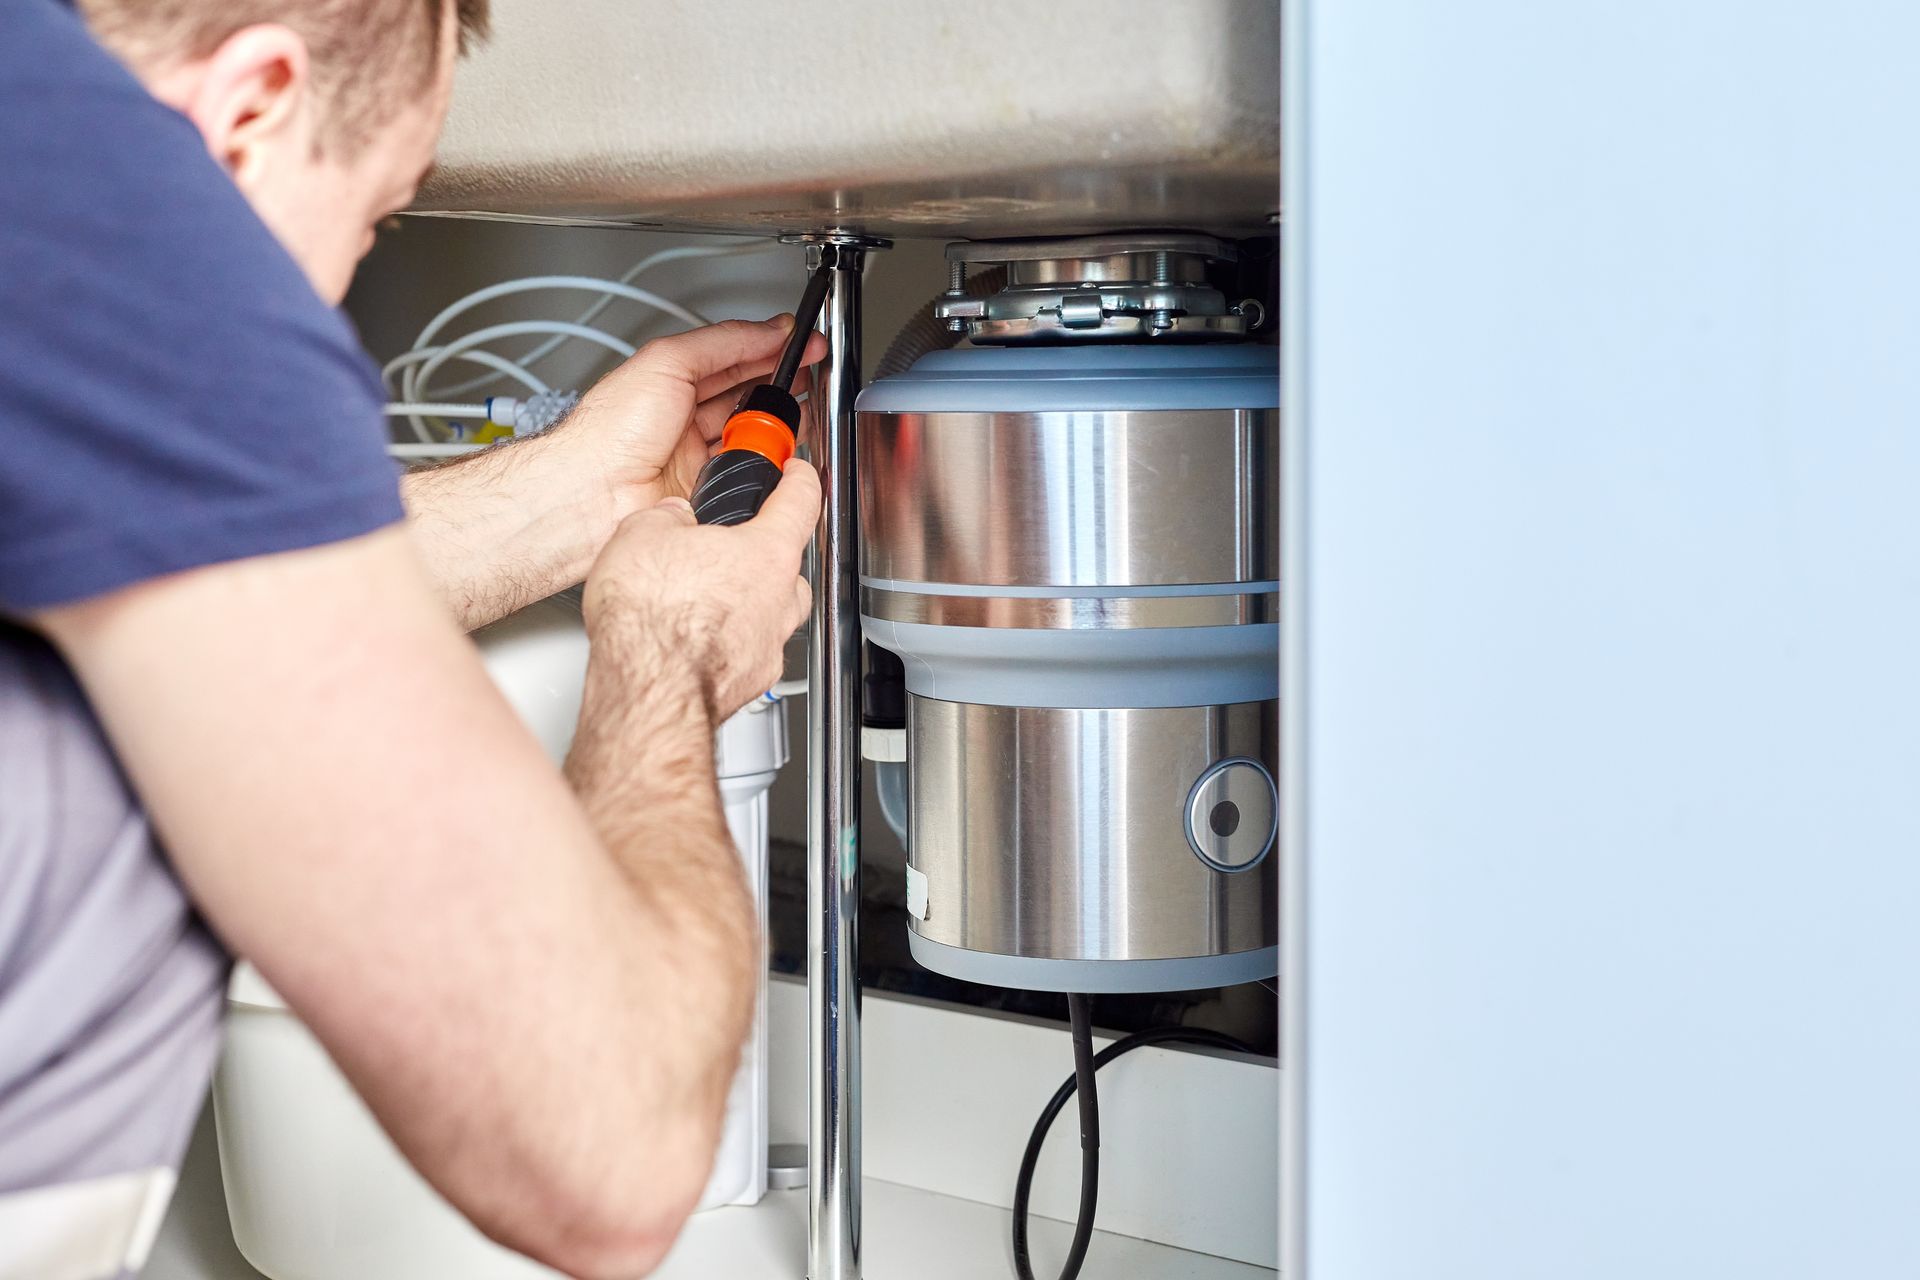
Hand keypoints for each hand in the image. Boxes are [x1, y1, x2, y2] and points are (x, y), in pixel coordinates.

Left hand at [558, 318, 828, 518]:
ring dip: (776, 425)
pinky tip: (768, 452)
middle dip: (782, 385)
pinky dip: (765, 463)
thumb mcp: (667, 362)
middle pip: (747, 397)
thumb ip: (721, 341)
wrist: (592, 495)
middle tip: (809, 377)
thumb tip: (767, 330)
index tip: (803, 344)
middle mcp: (685, 419)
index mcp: (672, 382)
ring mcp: (697, 456)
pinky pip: (749, 473)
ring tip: (791, 413)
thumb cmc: (609, 433)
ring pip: (753, 436)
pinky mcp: (708, 491)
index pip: (733, 358)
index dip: (770, 348)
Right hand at [581, 460, 818, 719]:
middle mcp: (779, 601)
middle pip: (791, 567)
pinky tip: (698, 642)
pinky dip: (731, 644)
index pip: (801, 503)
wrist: (648, 686)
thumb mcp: (643, 533)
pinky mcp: (749, 682)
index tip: (798, 474)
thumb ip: (668, 517)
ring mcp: (768, 647)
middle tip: (737, 546)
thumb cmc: (652, 616)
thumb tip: (671, 517)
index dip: (800, 481)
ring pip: (775, 615)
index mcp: (766, 552)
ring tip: (711, 598)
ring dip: (752, 604)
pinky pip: (750, 654)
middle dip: (768, 555)